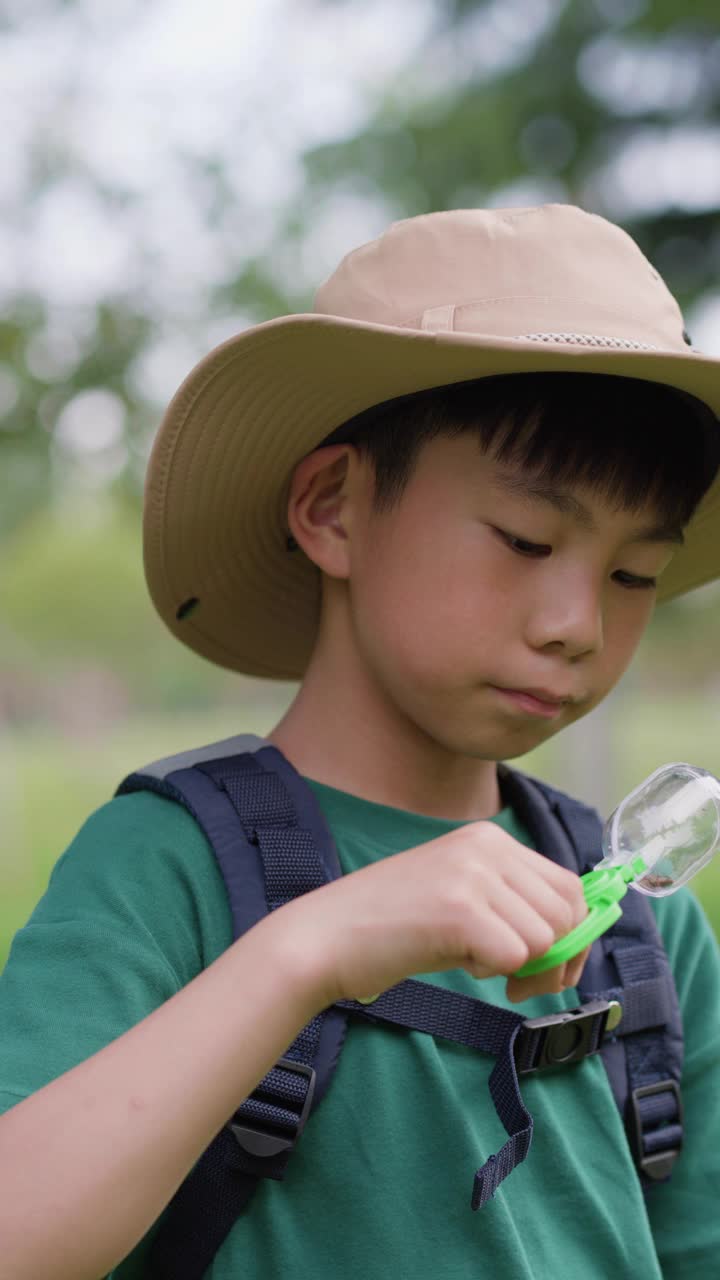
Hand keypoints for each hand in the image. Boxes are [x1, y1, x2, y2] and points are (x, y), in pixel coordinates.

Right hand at [277, 821, 589, 1008]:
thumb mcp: (461, 897)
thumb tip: (574, 942)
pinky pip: (517, 957)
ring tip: (477, 965)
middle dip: (556, 959)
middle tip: (517, 983)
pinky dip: (494, 975)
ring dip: (521, 968)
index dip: (571, 934)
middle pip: (567, 913)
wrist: (325, 937)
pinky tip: (459, 964)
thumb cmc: (392, 928)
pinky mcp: (460, 910)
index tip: (547, 967)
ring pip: (546, 938)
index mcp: (488, 838)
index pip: (568, 886)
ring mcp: (472, 875)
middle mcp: (486, 846)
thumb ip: (512, 906)